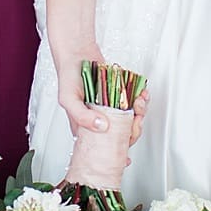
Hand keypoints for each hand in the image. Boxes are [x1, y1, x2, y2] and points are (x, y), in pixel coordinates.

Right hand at [55, 47, 146, 188]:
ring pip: (131, 118)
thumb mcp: (68, 99)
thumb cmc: (68, 77)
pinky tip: (142, 94)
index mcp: (87, 127)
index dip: (116, 154)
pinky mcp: (119, 94)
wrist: (77, 51)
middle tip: (136, 115)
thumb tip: (102, 127)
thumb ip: (81, 116)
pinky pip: (134, 101)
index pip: (104, 147)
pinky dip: (141, 98)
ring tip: (140, 100)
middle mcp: (101, 119)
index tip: (125, 159)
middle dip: (134, 127)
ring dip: (140, 111)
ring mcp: (111, 107)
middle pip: (123, 134)